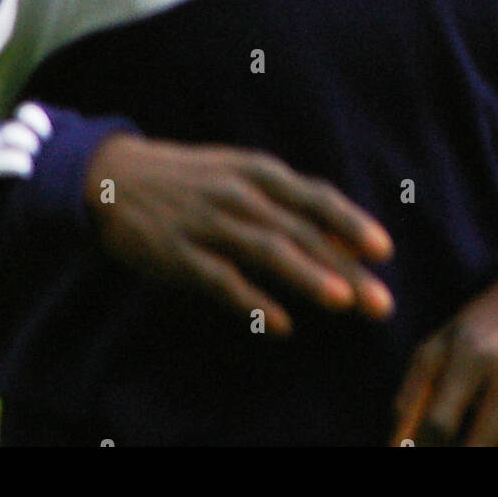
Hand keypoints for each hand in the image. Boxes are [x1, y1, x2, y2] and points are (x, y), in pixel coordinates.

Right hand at [84, 134, 393, 334]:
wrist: (113, 176)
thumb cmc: (191, 180)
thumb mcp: (239, 174)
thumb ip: (287, 203)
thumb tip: (344, 239)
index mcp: (257, 171)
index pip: (314, 196)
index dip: (351, 222)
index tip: (384, 250)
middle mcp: (238, 194)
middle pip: (301, 231)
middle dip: (344, 266)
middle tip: (381, 300)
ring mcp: (208, 223)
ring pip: (267, 250)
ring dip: (308, 276)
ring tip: (343, 302)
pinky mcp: (179, 254)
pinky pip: (222, 280)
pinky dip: (253, 302)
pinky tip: (282, 325)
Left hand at [391, 264, 497, 445]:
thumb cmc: (485, 327)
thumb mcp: (444, 341)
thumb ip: (415, 386)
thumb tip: (399, 441)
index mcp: (472, 353)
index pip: (439, 424)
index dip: (424, 452)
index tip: (421, 455)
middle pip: (476, 449)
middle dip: (459, 458)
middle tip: (456, 445)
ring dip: (493, 454)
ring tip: (482, 437)